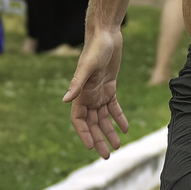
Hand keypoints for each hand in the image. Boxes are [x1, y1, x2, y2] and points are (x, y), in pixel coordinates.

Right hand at [63, 26, 127, 158]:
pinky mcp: (109, 87)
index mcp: (80, 93)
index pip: (78, 120)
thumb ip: (77, 84)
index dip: (84, 134)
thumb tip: (65, 100)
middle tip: (106, 155)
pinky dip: (119, 118)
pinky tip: (125, 129)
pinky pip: (114, 107)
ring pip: (103, 118)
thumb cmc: (96, 48)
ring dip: (109, 131)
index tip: (90, 147)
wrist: (106, 34)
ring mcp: (99, 92)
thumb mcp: (87, 66)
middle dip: (98, 139)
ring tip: (117, 145)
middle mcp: (88, 95)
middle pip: (92, 123)